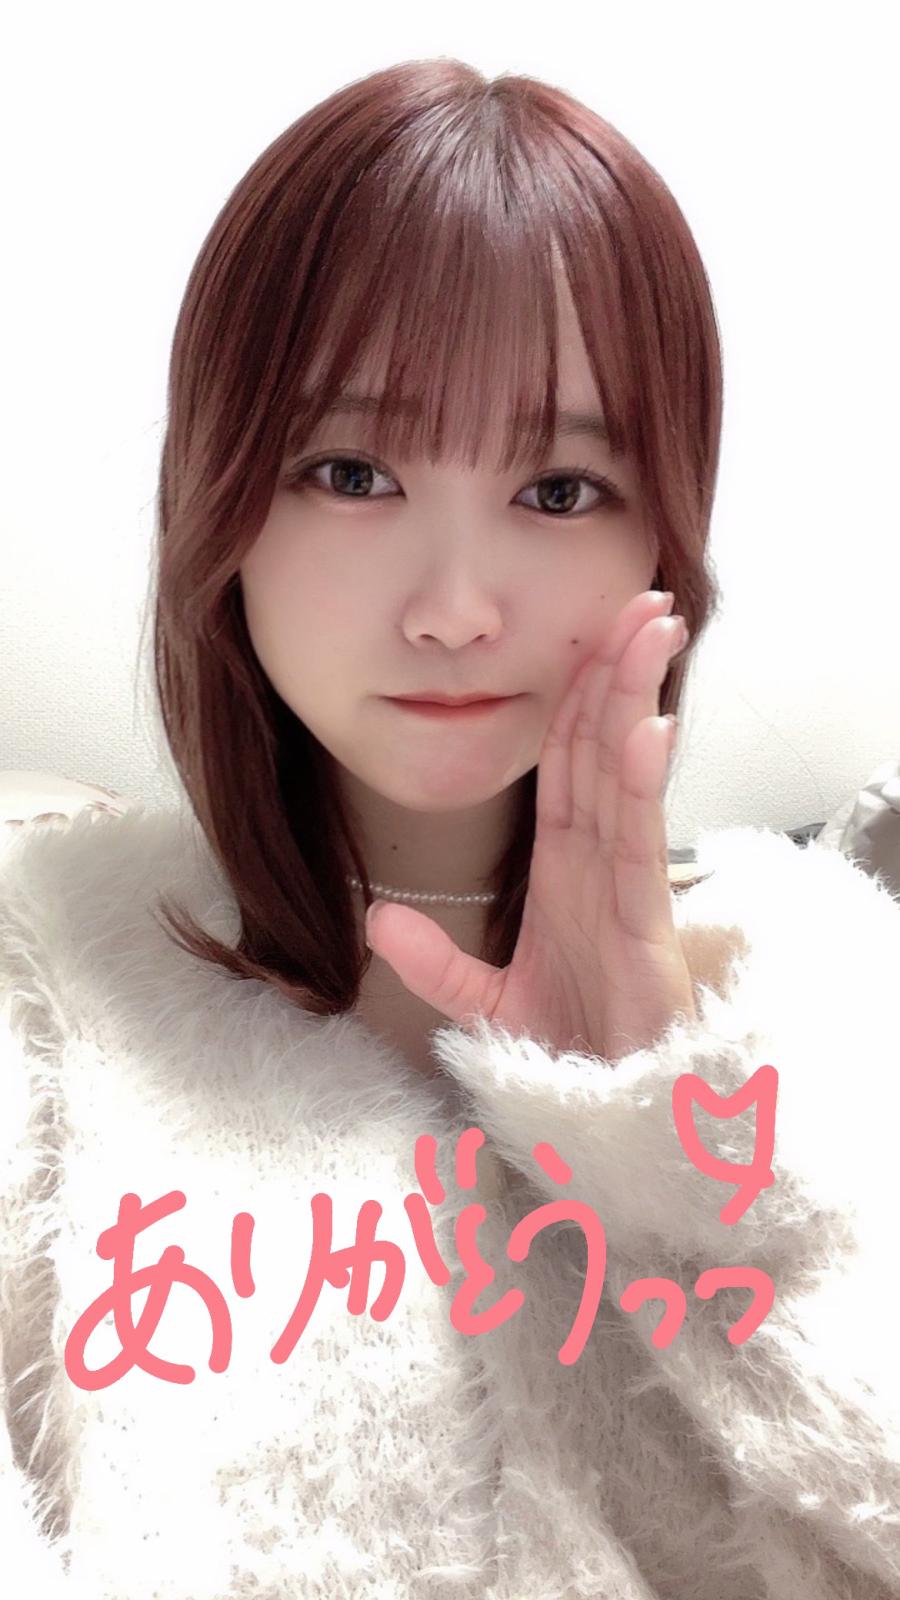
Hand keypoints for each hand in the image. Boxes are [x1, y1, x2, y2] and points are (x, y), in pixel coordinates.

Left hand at [364, 589, 697, 1063]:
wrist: (606, 1121)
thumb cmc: (571, 1057)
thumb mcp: (484, 1007)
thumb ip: (434, 963)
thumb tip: (374, 920)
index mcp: (565, 871)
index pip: (568, 766)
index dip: (575, 699)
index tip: (584, 635)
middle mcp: (599, 866)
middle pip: (604, 750)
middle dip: (617, 672)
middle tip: (638, 599)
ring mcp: (624, 890)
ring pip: (627, 777)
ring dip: (636, 700)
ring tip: (651, 629)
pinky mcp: (642, 927)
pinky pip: (638, 844)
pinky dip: (641, 785)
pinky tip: (645, 728)